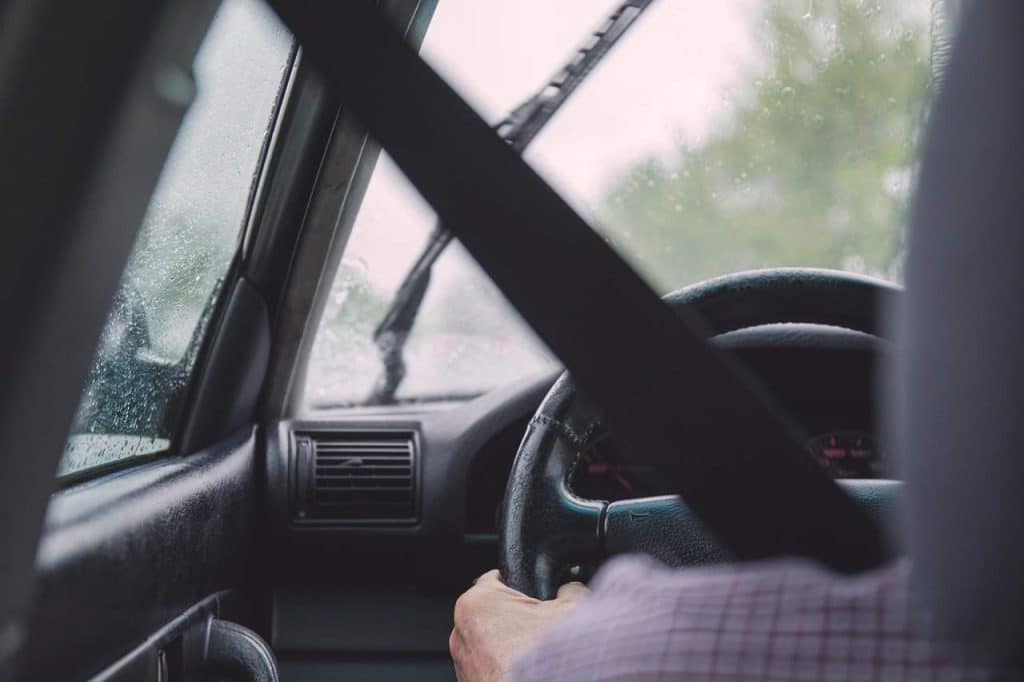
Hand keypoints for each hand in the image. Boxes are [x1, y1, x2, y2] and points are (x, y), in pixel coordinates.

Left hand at [450, 570, 587, 681]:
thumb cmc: (543, 656)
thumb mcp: (569, 610)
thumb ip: (568, 591)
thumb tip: (571, 589)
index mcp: (478, 601)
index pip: (494, 579)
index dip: (517, 584)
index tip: (529, 592)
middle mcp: (461, 630)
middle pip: (490, 613)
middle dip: (513, 618)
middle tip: (539, 629)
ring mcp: (462, 661)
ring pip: (486, 643)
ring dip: (506, 646)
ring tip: (534, 655)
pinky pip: (486, 667)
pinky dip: (502, 667)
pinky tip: (526, 673)